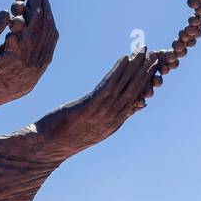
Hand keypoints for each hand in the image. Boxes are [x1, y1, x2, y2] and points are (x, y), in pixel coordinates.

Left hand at [22, 49, 160, 161]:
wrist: (44, 149)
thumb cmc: (62, 140)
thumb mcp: (89, 131)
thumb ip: (104, 119)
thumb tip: (111, 110)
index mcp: (112, 125)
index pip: (134, 101)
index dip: (145, 84)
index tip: (153, 70)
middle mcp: (111, 119)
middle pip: (135, 92)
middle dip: (146, 73)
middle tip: (156, 55)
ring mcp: (102, 114)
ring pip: (125, 87)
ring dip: (136, 68)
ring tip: (144, 51)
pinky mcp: (89, 107)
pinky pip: (108, 86)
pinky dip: (118, 72)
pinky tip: (124, 58)